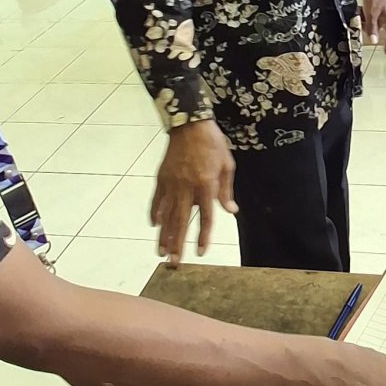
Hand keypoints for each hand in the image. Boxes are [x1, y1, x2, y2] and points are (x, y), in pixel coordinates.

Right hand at [150, 119, 236, 260]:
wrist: (190, 123)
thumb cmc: (213, 143)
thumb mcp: (227, 165)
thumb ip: (226, 190)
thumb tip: (230, 211)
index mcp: (206, 185)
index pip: (206, 217)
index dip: (203, 236)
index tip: (200, 252)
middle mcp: (187, 187)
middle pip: (182, 221)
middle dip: (178, 244)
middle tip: (174, 262)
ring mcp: (172, 183)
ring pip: (167, 214)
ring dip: (164, 234)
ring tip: (161, 252)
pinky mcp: (162, 177)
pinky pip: (157, 199)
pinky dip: (155, 212)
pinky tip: (155, 225)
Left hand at [362, 0, 385, 52]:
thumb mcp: (371, 14)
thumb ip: (372, 27)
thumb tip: (373, 41)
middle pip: (381, 27)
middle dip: (372, 29)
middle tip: (364, 29)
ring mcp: (384, 9)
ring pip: (376, 20)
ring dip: (368, 21)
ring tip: (360, 16)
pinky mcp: (379, 3)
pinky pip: (373, 13)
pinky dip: (367, 14)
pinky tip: (360, 10)